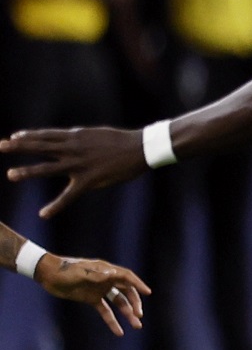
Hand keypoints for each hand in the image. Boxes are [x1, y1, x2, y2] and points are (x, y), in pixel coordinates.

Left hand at [1, 126, 146, 217]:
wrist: (141, 148)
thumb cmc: (123, 142)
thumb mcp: (97, 135)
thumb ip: (82, 140)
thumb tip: (73, 142)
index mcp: (76, 137)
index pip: (46, 135)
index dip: (29, 136)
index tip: (13, 136)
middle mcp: (73, 149)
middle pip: (40, 147)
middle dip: (19, 146)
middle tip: (1, 145)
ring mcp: (79, 164)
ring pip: (48, 168)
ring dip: (28, 171)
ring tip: (11, 174)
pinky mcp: (88, 180)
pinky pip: (68, 195)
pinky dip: (55, 205)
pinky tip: (43, 213)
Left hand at [36, 253, 150, 335]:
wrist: (48, 275)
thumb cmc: (63, 271)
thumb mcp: (79, 272)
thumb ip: (95, 274)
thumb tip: (112, 274)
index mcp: (105, 271)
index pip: (126, 277)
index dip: (138, 284)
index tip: (148, 293)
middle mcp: (106, 280)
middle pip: (126, 292)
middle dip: (135, 303)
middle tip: (139, 315)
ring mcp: (99, 290)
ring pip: (119, 303)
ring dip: (128, 313)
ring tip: (136, 326)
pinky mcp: (92, 299)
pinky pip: (105, 311)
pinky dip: (112, 321)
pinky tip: (119, 332)